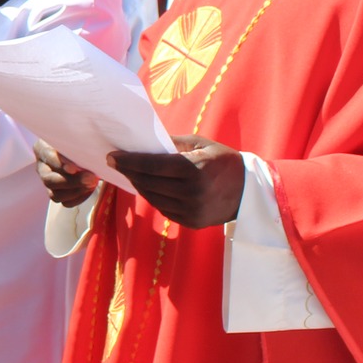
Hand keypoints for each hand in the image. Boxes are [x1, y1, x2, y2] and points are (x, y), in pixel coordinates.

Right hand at [34, 139, 100, 208]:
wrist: (82, 148)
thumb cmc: (78, 139)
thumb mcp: (78, 136)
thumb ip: (81, 143)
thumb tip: (97, 156)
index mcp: (42, 148)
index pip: (47, 157)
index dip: (61, 164)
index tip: (75, 168)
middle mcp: (41, 166)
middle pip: (49, 180)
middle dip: (72, 181)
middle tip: (91, 178)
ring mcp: (47, 181)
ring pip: (55, 194)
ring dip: (76, 191)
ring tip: (92, 183)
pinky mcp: (57, 193)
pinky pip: (65, 202)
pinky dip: (79, 198)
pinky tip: (89, 189)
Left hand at [110, 135, 244, 227]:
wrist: (250, 192)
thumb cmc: (224, 161)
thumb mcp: (201, 144)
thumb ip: (172, 142)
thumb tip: (144, 140)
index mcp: (193, 169)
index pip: (151, 166)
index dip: (129, 161)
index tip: (112, 156)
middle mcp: (191, 192)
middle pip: (148, 182)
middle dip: (129, 172)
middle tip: (115, 163)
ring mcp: (191, 210)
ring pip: (152, 197)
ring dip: (138, 185)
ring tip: (130, 173)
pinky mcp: (191, 222)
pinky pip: (163, 208)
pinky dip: (153, 197)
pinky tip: (148, 187)